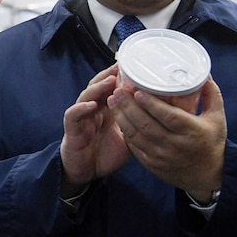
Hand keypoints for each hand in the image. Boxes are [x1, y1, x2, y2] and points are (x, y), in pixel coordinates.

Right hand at [60, 65, 130, 195]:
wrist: (86, 172)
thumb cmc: (106, 153)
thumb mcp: (129, 137)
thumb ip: (139, 125)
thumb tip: (164, 118)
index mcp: (106, 110)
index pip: (112, 88)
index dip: (121, 76)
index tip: (135, 64)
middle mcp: (92, 110)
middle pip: (98, 86)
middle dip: (109, 75)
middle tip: (122, 66)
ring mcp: (81, 118)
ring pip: (86, 96)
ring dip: (97, 88)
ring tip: (110, 81)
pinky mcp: (72, 129)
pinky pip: (73, 115)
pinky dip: (81, 109)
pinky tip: (91, 105)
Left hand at [108, 75, 226, 201]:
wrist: (207, 176)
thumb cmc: (211, 143)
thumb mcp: (217, 119)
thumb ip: (211, 96)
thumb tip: (204, 75)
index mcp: (192, 132)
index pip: (168, 116)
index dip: (151, 104)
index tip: (137, 91)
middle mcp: (175, 145)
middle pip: (147, 125)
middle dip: (129, 106)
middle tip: (118, 90)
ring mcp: (161, 156)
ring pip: (136, 135)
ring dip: (122, 117)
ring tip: (112, 100)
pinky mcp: (152, 164)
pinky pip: (134, 147)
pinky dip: (125, 132)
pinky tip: (118, 118)